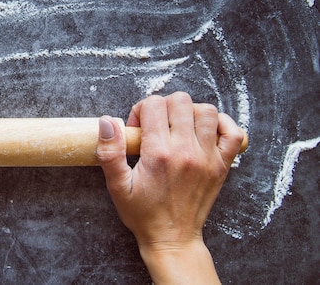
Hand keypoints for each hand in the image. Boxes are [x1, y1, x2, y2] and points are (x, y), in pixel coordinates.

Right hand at [97, 92, 243, 283]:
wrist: (172, 239)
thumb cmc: (143, 214)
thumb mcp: (117, 187)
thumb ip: (110, 152)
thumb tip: (107, 121)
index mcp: (159, 153)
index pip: (154, 105)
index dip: (141, 110)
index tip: (138, 128)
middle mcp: (186, 151)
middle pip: (181, 101)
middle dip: (164, 107)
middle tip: (156, 126)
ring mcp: (208, 157)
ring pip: (207, 111)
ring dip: (190, 113)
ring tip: (178, 127)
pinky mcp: (222, 165)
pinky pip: (234, 132)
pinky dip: (222, 124)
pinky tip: (205, 132)